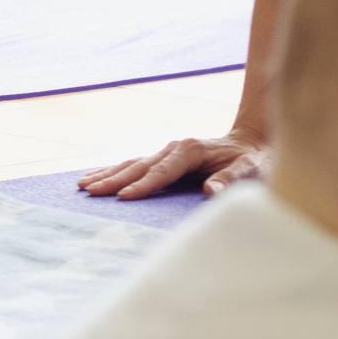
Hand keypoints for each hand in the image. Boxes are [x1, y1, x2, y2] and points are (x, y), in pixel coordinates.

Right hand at [77, 126, 269, 199]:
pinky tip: (98, 177)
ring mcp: (167, 151)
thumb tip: (210, 191)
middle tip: (89, 191)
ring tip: (82, 185)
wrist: (253, 140)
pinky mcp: (164, 157)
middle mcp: (174, 147)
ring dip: (107, 174)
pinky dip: (114, 171)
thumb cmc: (255, 158)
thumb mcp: (252, 169)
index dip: (143, 185)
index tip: (123, 198)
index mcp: (190, 150)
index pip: (162, 171)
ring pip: (131, 164)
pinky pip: (135, 165)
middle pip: (138, 166)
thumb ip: (232, 178)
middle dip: (113, 179)